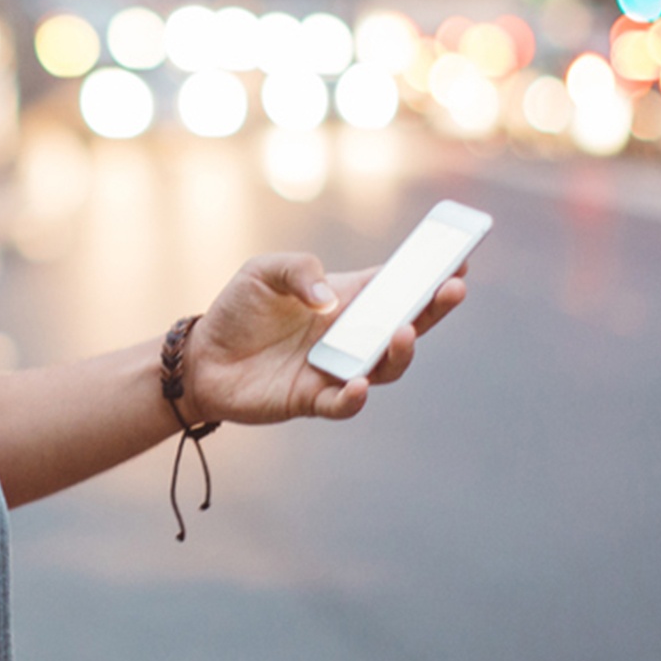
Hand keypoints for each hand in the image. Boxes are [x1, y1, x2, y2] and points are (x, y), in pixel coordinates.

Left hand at [182, 253, 467, 425]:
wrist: (201, 358)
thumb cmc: (238, 310)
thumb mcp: (264, 272)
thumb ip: (299, 271)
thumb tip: (331, 301)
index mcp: (348, 299)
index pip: (399, 285)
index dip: (431, 273)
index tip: (459, 257)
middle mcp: (352, 335)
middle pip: (407, 324)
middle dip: (434, 307)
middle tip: (452, 288)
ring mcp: (338, 368)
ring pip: (386, 367)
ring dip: (400, 352)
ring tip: (402, 332)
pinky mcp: (313, 399)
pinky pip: (344, 403)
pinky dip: (353, 397)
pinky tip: (355, 384)